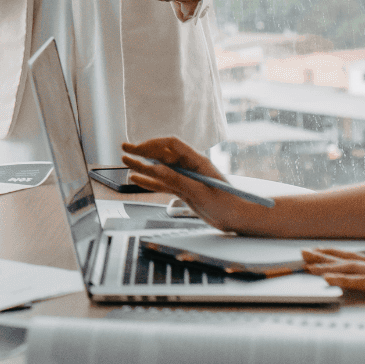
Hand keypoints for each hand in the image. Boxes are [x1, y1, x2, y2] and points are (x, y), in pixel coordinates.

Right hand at [120, 136, 261, 233]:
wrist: (239, 219)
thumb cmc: (227, 204)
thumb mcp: (200, 192)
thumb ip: (177, 180)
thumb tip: (156, 169)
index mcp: (197, 161)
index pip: (172, 145)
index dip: (153, 144)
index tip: (138, 149)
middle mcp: (190, 167)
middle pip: (163, 155)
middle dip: (143, 151)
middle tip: (125, 149)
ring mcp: (186, 178)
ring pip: (160, 170)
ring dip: (143, 166)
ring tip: (125, 162)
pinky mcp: (185, 190)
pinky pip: (163, 184)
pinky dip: (150, 182)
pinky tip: (137, 180)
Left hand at [301, 249, 364, 328]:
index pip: (354, 259)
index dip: (333, 255)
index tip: (315, 253)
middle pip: (348, 259)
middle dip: (324, 256)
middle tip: (302, 254)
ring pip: (351, 269)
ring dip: (328, 267)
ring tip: (309, 265)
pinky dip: (345, 280)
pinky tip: (330, 279)